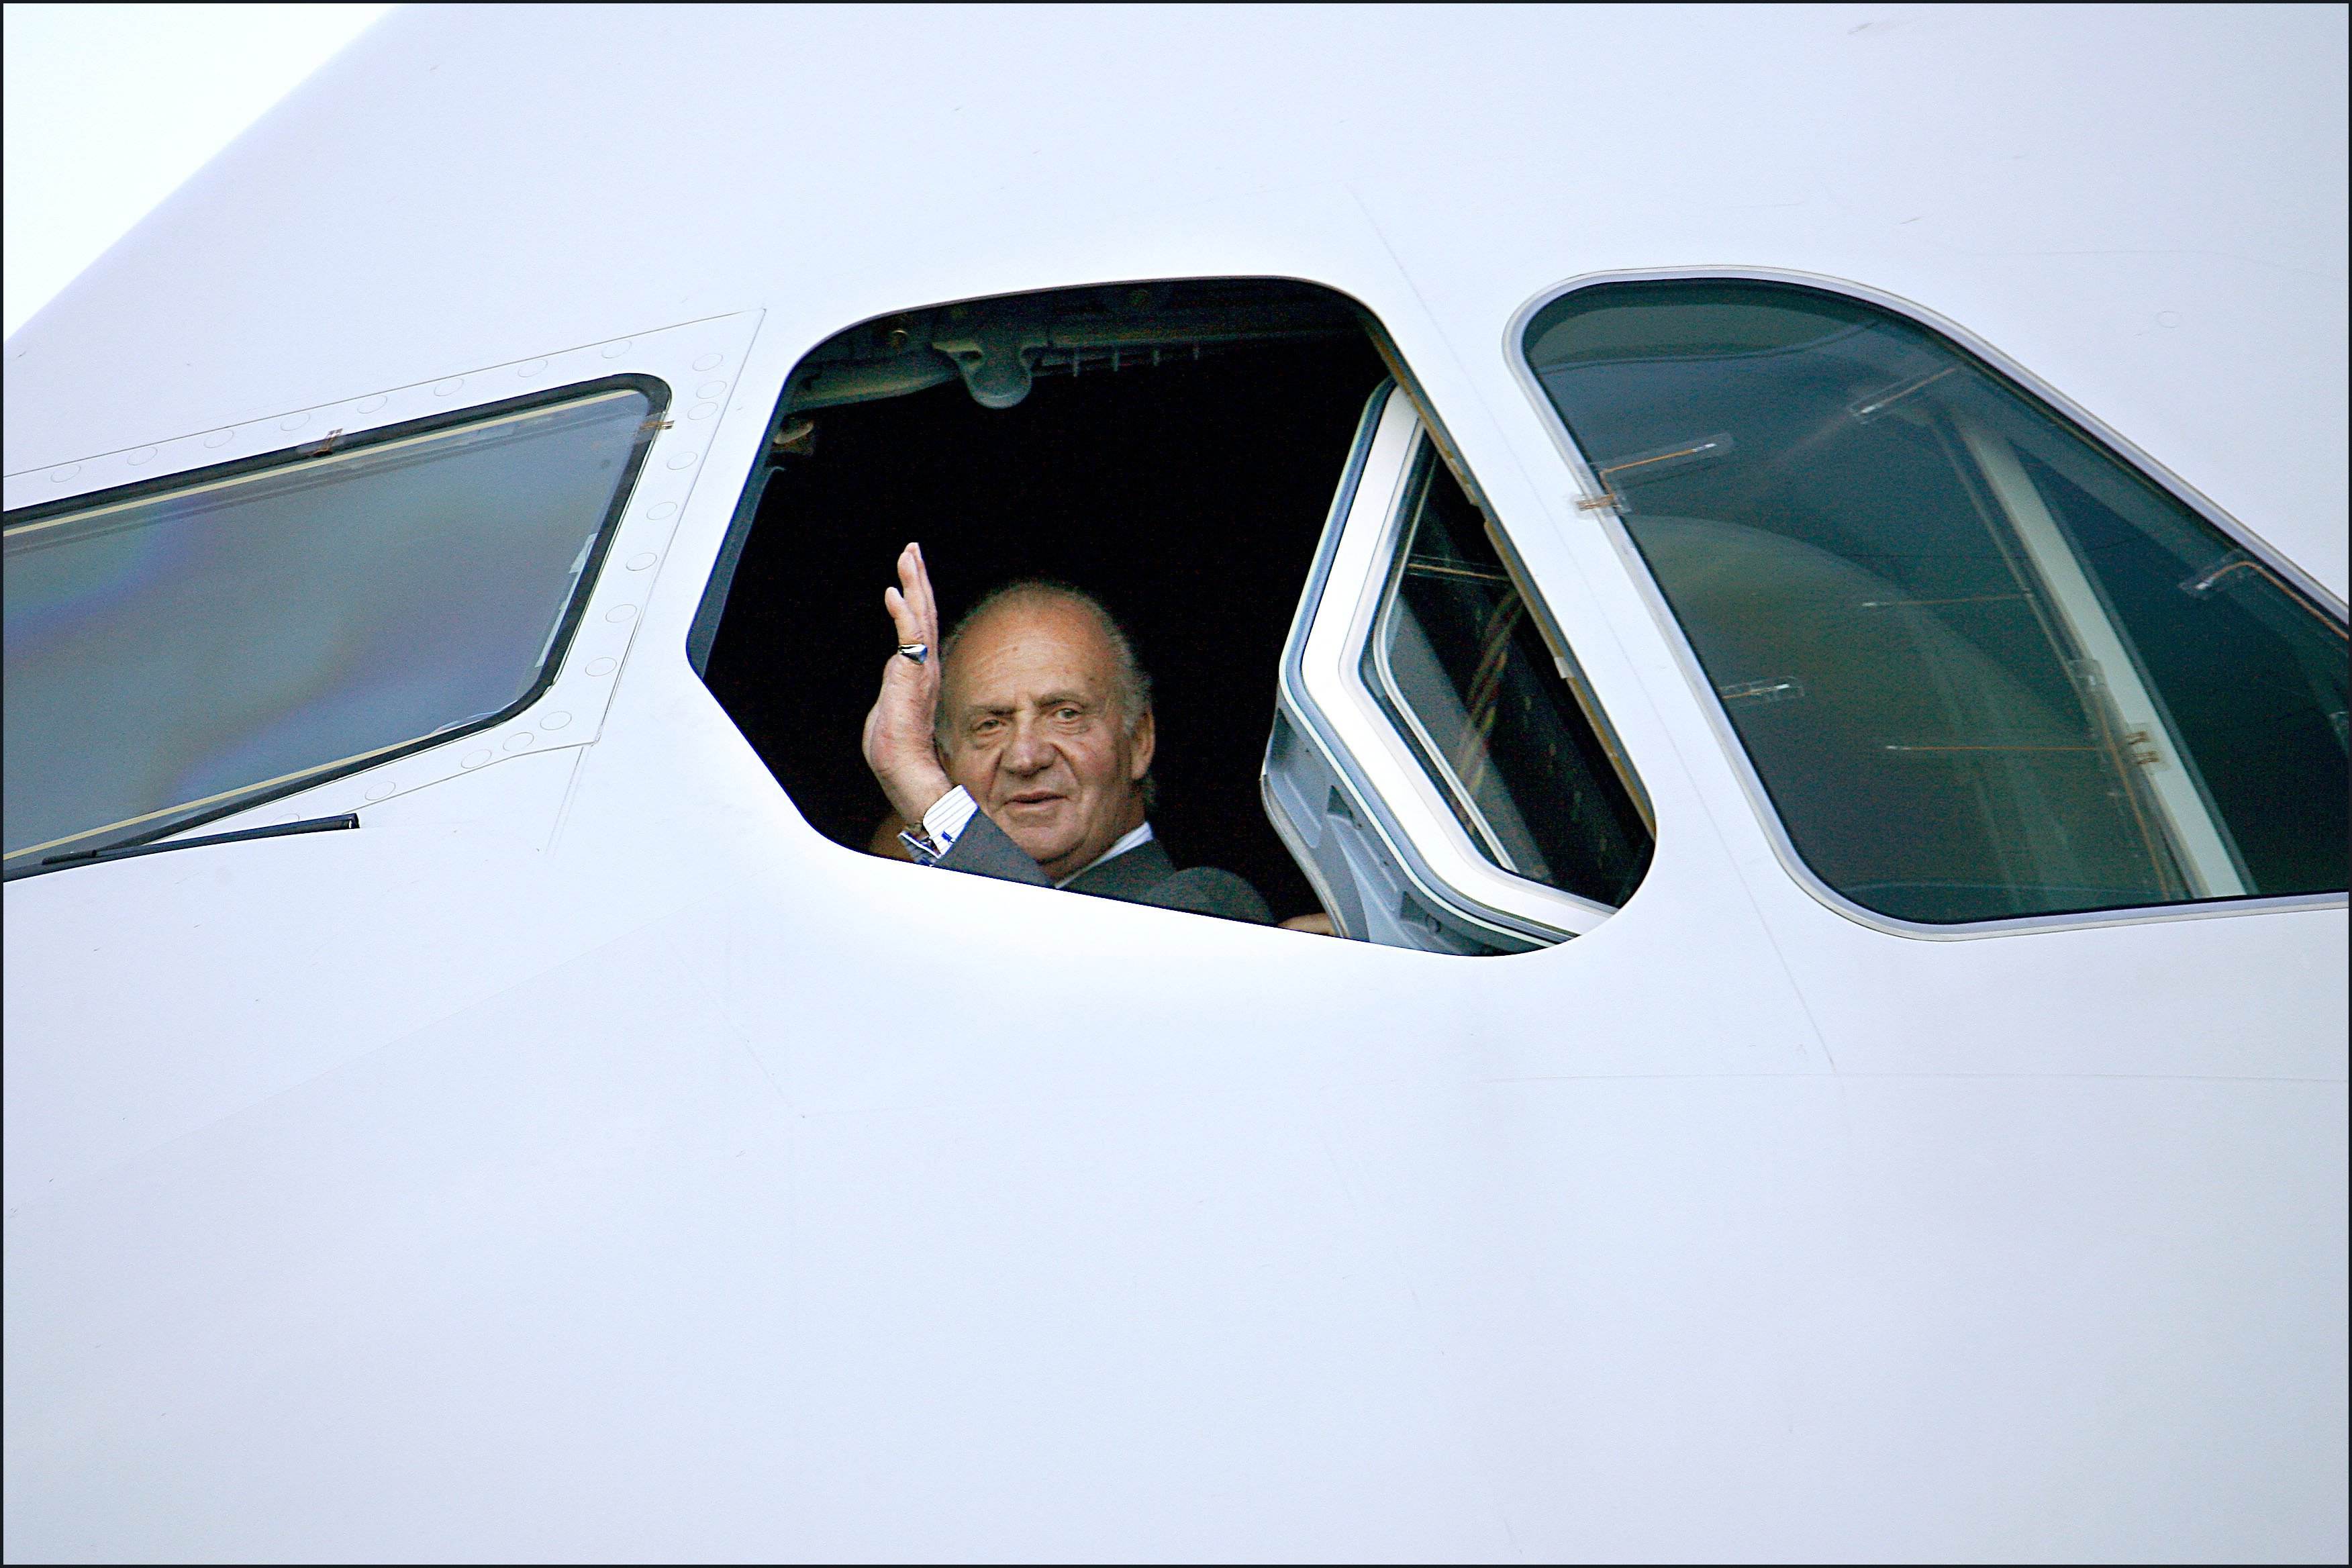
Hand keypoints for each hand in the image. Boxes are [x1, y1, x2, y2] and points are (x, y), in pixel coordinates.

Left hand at [860, 542, 954, 825]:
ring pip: (920, 616)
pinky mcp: (911, 674)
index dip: (917, 599)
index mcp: (921, 673)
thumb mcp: (890, 708)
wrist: (902, 766)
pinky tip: (894, 592)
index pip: (921, 628)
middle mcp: (926, 666)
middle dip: (918, 579)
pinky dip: (902, 612)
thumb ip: (894, 688)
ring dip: (914, 584)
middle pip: (925, 612)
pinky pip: (909, 635)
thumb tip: (893, 679)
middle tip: (913, 550)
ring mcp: (921, 669)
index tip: (910, 576)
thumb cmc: (895, 749)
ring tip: (908, 556)